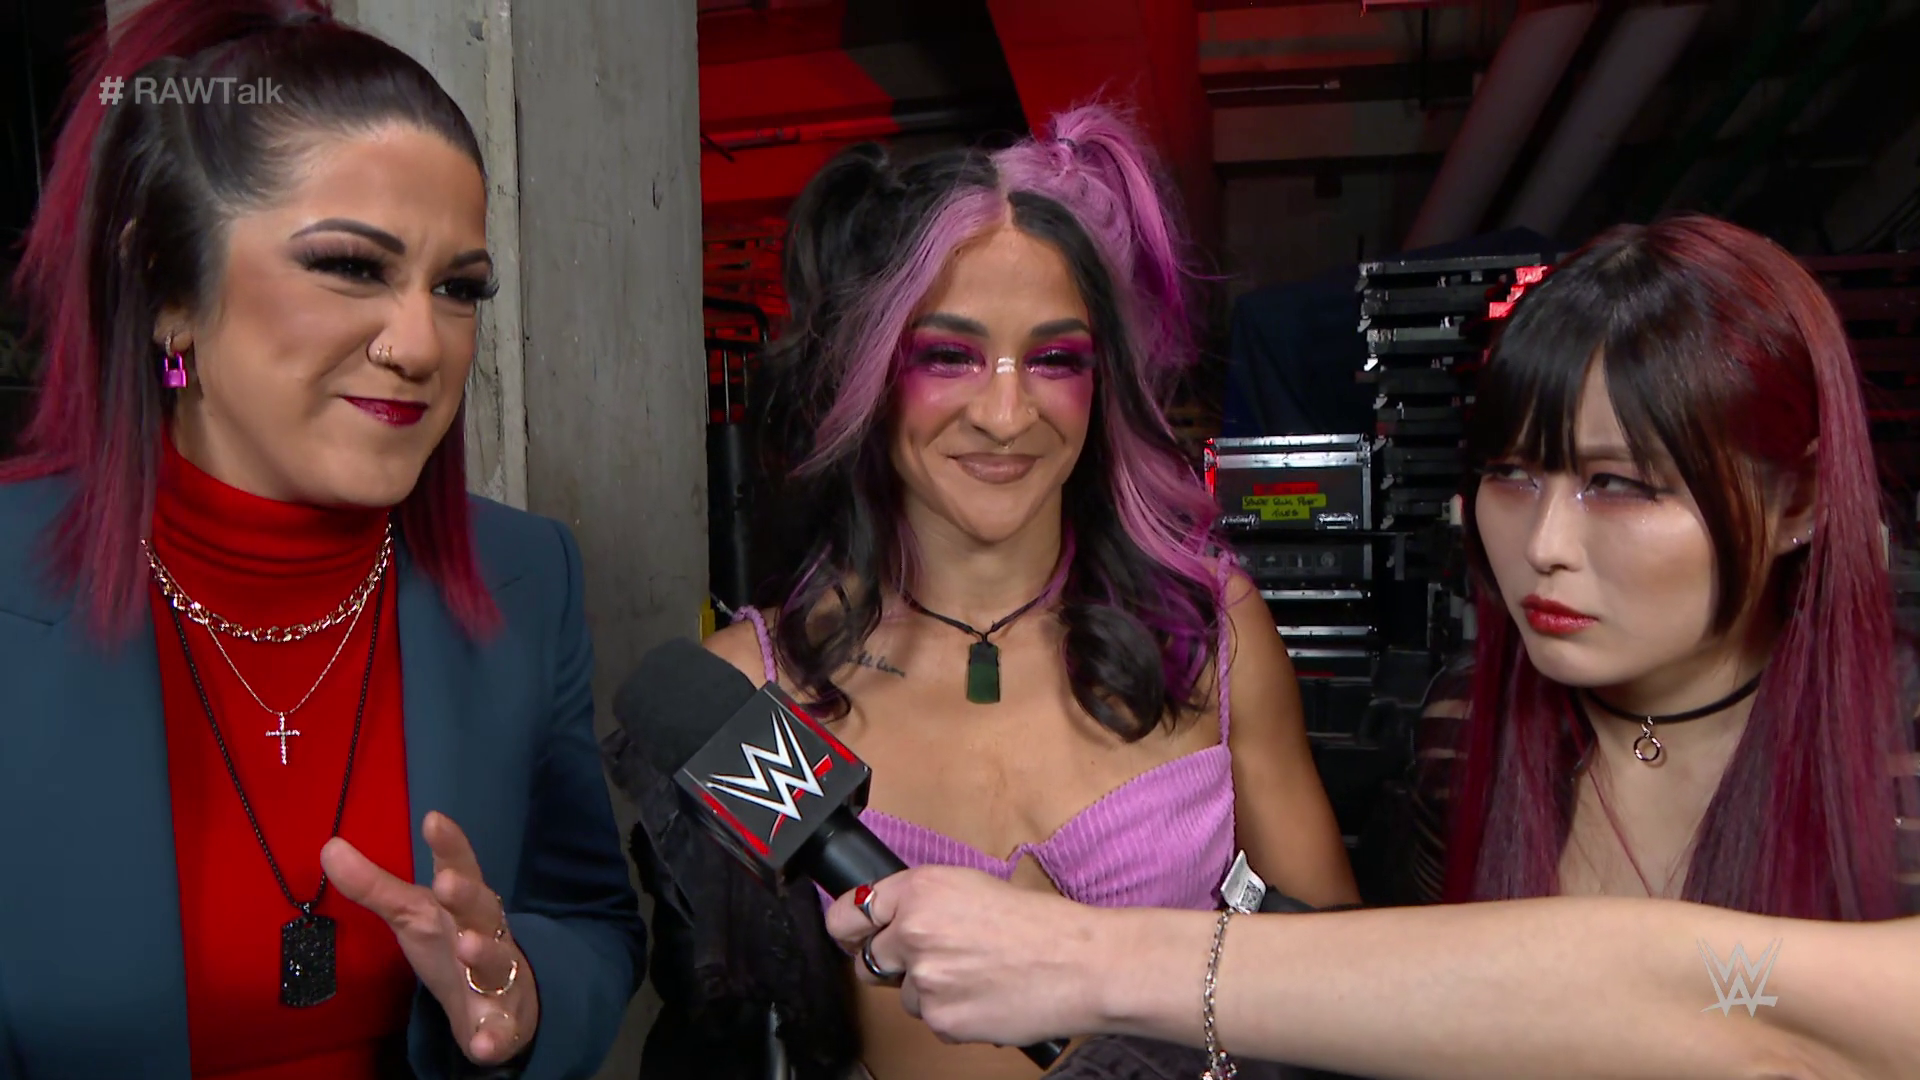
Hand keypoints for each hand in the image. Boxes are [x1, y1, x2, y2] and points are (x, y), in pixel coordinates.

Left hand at [321, 811, 538, 1064]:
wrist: (503, 1000)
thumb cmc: (450, 943)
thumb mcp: (413, 914)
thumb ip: (375, 886)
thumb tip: (329, 845)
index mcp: (464, 904)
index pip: (460, 867)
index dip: (449, 845)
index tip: (433, 818)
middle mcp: (486, 932)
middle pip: (482, 909)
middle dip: (468, 896)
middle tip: (448, 884)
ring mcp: (498, 977)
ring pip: (495, 963)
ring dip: (483, 954)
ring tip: (467, 946)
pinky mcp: (502, 1021)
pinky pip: (501, 1029)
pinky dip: (494, 1035)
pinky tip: (484, 1043)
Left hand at [824, 866, 1109, 1046]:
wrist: (1078, 963)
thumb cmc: (1039, 925)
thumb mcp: (972, 887)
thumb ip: (923, 901)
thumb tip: (889, 921)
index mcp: (919, 889)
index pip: (847, 914)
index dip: (848, 929)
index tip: (851, 937)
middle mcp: (913, 931)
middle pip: (868, 961)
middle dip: (891, 964)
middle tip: (930, 961)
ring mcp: (924, 979)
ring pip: (904, 995)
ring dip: (929, 991)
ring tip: (975, 977)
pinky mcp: (940, 1019)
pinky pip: (931, 1020)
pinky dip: (952, 1014)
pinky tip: (984, 996)